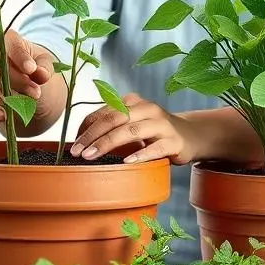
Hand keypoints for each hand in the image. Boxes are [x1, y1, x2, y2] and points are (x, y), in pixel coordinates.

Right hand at [0, 31, 54, 128]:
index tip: (32, 70)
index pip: (7, 44)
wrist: (24, 86)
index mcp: (4, 41)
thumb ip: (45, 68)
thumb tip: (42, 74)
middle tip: (34, 94)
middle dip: (12, 83)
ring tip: (15, 111)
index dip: (19, 57)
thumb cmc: (34, 69)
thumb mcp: (45, 65)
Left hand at [69, 93, 194, 164]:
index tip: (74, 143)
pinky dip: (140, 154)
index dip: (87, 126)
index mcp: (134, 102)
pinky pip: (155, 148)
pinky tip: (127, 161)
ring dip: (108, 143)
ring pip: (132, 131)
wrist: (190, 135)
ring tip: (92, 156)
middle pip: (115, 118)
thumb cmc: (154, 131)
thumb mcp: (133, 122)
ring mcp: (162, 125)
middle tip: (77, 151)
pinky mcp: (174, 142)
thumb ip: (112, 126)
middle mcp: (148, 109)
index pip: (105, 111)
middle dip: (93, 134)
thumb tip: (81, 140)